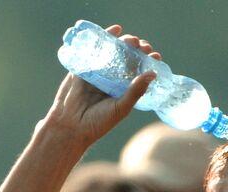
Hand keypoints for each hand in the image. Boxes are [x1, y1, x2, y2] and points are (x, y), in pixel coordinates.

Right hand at [47, 25, 161, 146]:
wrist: (71, 125)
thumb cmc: (98, 122)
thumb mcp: (121, 108)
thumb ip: (135, 92)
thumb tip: (153, 74)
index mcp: (123, 90)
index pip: (138, 72)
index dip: (147, 63)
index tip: (155, 56)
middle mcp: (112, 79)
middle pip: (127, 59)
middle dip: (137, 50)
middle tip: (143, 46)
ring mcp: (98, 71)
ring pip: (113, 51)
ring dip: (124, 42)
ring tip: (132, 40)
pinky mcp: (84, 65)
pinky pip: (95, 48)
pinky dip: (105, 36)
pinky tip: (116, 30)